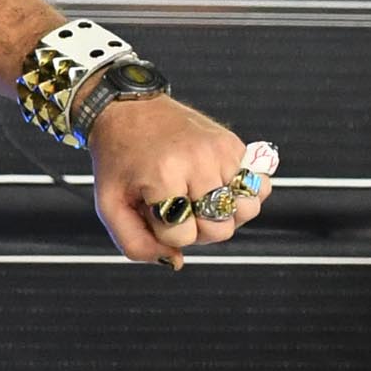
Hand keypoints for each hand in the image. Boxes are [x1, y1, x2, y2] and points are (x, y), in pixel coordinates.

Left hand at [88, 95, 271, 265]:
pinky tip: (218, 186)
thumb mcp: (109, 204)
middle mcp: (197, 160)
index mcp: (163, 174)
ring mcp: (220, 150)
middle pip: (221, 229)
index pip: (183, 236)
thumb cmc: (118, 160)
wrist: (126, 109)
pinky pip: (260, 186)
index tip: (151, 208)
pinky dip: (244, 194)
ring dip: (225, 214)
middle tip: (176, 206)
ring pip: (247, 210)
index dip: (165, 231)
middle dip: (197, 228)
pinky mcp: (235, 143)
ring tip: (199, 198)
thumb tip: (176, 261)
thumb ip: (135, 244)